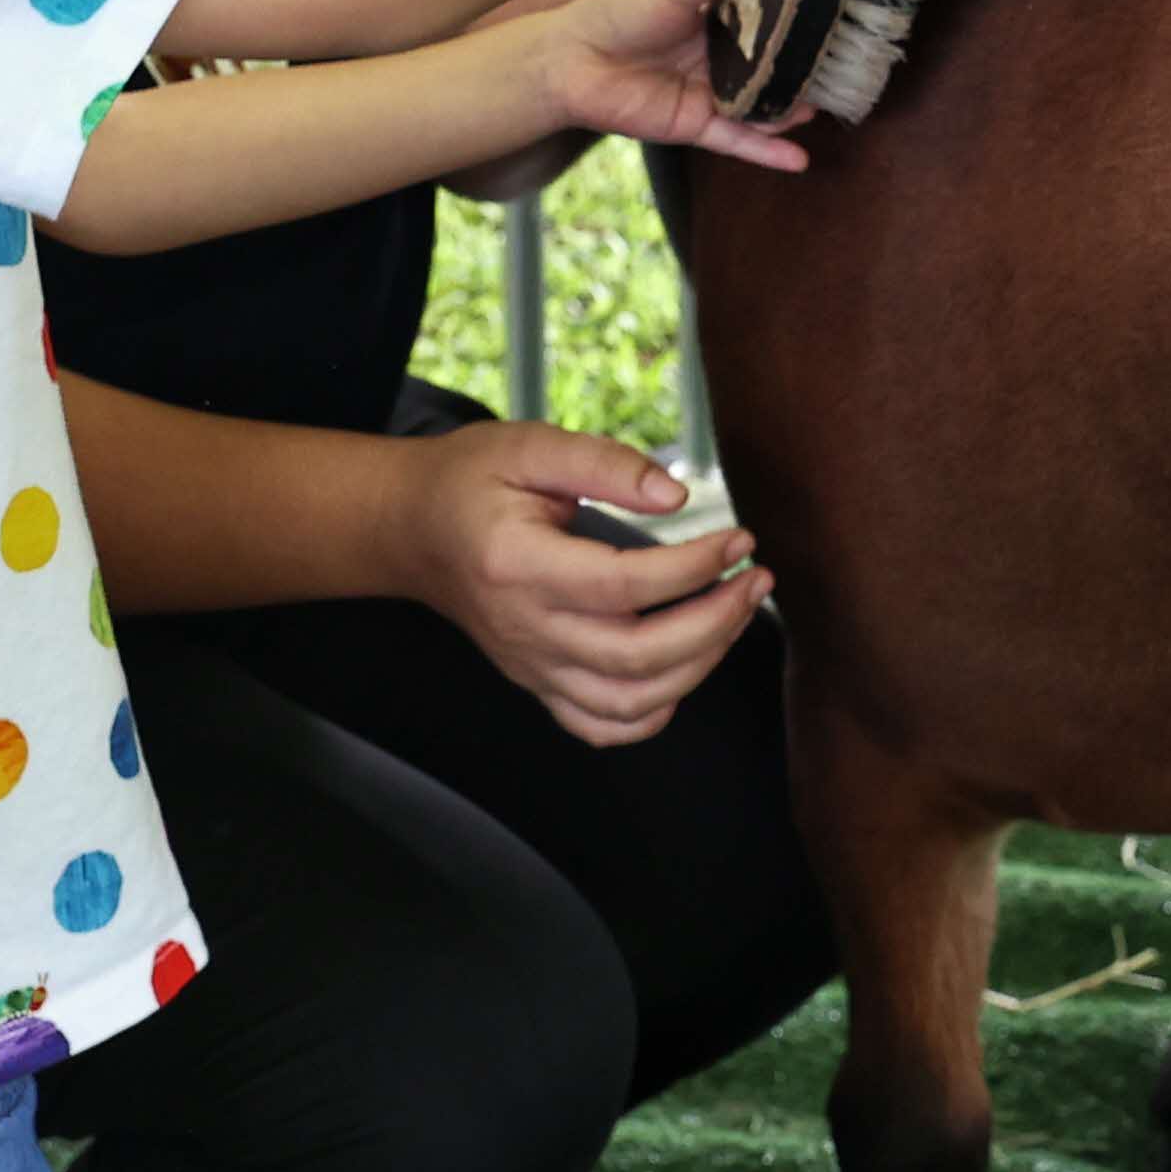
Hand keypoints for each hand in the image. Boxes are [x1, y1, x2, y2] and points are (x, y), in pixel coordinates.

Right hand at [376, 418, 768, 746]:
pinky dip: (652, 713)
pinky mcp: (536, 682)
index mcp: (518, 565)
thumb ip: (604, 464)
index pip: (623, 585)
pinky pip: (599, 726)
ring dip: (699, 667)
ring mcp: (530, 665)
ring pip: (628, 702)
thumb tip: (676, 496)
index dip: (694, 568)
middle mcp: (524, 628)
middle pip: (636, 657)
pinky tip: (686, 668)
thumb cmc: (471, 481)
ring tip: (735, 614)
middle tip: (757, 579)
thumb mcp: (530, 446)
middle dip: (715, 622)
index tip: (739, 540)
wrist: (413, 529)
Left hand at [513, 0, 808, 172]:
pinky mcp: (696, 124)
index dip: (793, 11)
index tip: (830, 0)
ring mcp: (710, 92)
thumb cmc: (612, 14)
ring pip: (761, 103)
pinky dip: (767, 151)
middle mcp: (717, 56)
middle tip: (844, 57)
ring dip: (792, 107)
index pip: (763, 14)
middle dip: (802, 64)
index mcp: (713, 17)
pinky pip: (738, 140)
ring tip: (827, 102)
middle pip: (769, 62)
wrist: (569, 61)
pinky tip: (800, 159)